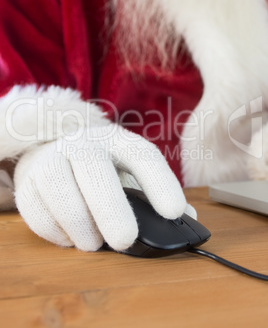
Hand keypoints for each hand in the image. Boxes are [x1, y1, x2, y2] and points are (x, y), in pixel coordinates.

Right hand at [14, 124, 195, 250]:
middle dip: (111, 209)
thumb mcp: (130, 171)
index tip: (175, 212)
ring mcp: (51, 158)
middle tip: (125, 241)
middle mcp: (83, 144)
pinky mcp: (27, 180)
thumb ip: (157, 194)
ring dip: (80, 225)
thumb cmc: (100, 167)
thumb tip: (189, 220)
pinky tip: (70, 236)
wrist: (52, 149)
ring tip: (93, 243)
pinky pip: (37, 211)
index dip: (160, 183)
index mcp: (117, 142)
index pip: (142, 155)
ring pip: (61, 191)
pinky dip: (56, 232)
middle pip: (95, 170)